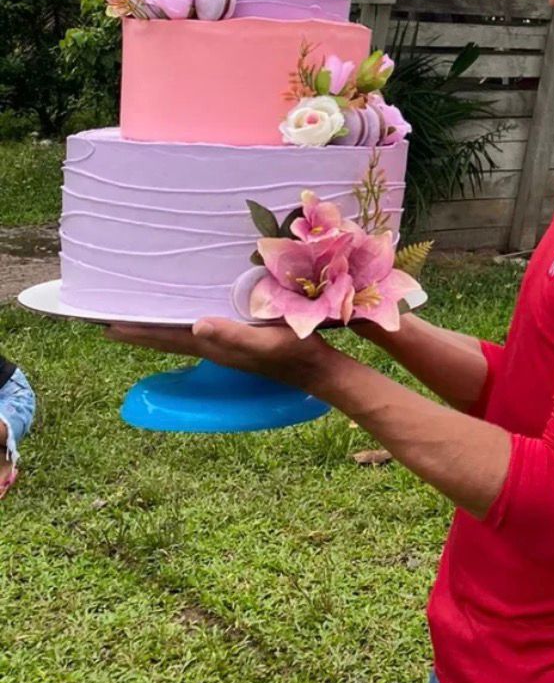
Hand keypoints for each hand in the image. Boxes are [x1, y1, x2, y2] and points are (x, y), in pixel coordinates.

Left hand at [104, 318, 337, 389]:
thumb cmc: (295, 351)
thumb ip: (232, 335)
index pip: (167, 339)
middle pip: (167, 337)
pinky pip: (199, 329)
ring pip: (181, 334)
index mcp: (214, 347)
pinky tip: (185, 313)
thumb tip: (196, 326)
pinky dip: (182, 322)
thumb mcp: (265, 341)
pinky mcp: (238, 340)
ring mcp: (226, 346)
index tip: (105, 325)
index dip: (138, 332)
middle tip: (108, 317)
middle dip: (139, 329)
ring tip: (138, 314)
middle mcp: (214, 346)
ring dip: (158, 326)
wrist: (319, 369)